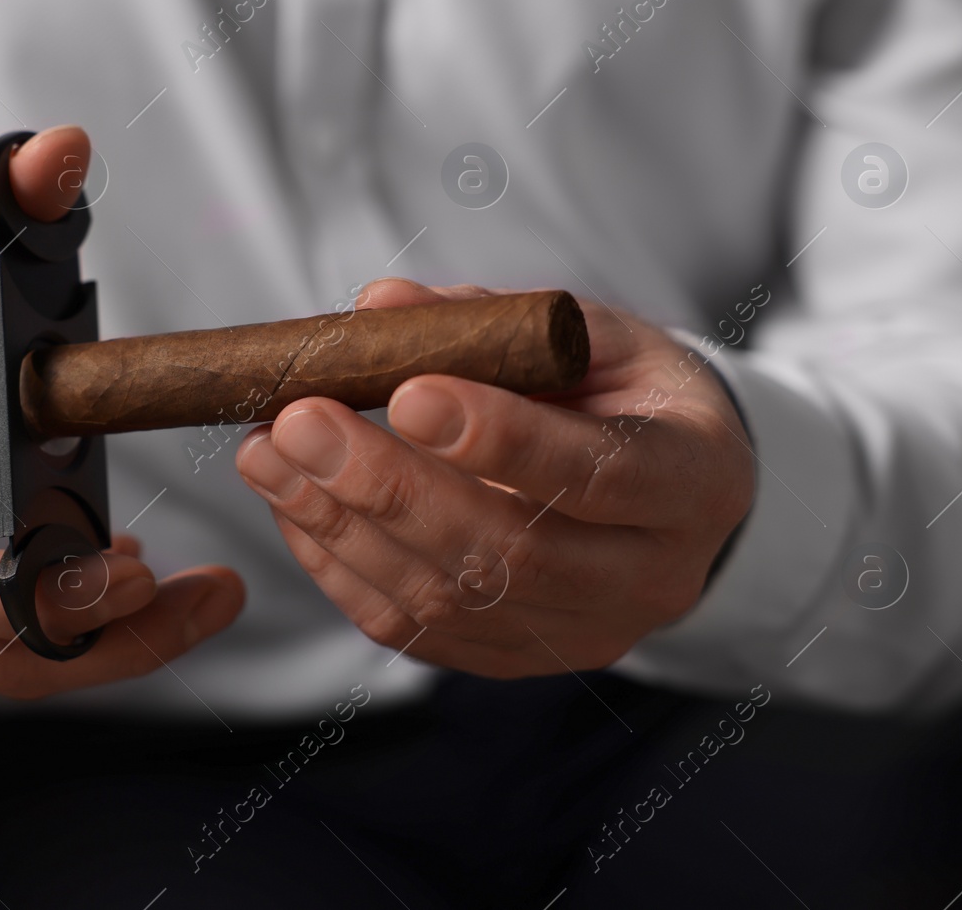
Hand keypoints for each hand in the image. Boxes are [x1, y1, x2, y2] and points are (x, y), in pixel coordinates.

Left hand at [234, 278, 753, 676]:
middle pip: (510, 553)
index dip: (501, 439)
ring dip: (342, 525)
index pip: (600, 474)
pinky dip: (339, 565)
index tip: (408, 394)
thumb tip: (381, 303)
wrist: (663, 489)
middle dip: (391, 487)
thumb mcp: (588, 336)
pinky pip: (412, 630)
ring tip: (269, 452)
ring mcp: (580, 633)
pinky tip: (292, 501)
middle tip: (302, 421)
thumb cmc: (621, 395)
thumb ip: (496, 320)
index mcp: (693, 479)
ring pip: (450, 601)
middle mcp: (649, 576)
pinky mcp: (514, 659)